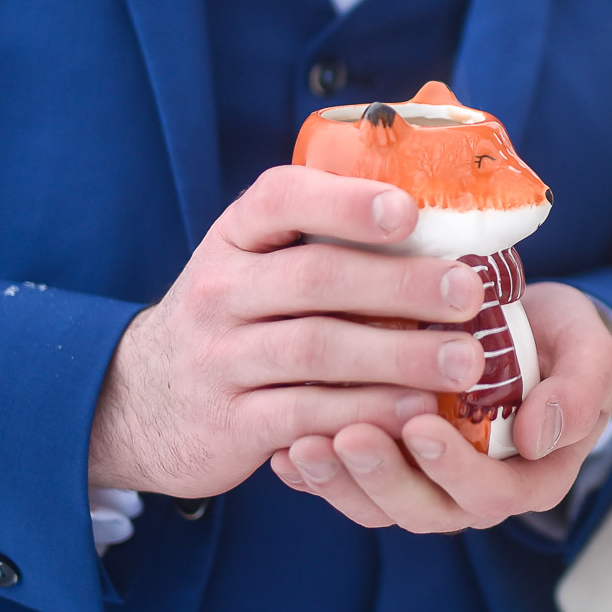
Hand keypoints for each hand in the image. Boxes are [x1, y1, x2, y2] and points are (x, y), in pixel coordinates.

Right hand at [88, 166, 492, 498]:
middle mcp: (221, 290)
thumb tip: (444, 186)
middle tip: (470, 292)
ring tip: (465, 361)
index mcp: (236, 237)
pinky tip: (417, 412)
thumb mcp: (255, 264)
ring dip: (397, 354)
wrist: (141, 404)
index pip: (281, 197)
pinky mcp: (229, 424)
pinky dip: (365, 413)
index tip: (409, 211)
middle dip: (400, 282)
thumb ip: (325, 232)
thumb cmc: (237, 320)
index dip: (345, 202)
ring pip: (315, 349)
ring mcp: (220, 358)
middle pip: (315, 276)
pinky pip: (304, 415)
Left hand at [267, 282, 611, 531]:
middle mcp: (475, 493)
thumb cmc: (562, 342)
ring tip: (301, 444)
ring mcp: (428, 486)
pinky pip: (346, 488)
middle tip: (348, 436)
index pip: (492, 493)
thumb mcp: (591, 354)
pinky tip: (282, 446)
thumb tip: (539, 436)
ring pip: (378, 506)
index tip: (421, 426)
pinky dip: (312, 475)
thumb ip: (579, 392)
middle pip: (426, 511)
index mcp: (531, 477)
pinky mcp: (388, 470)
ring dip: (337, 482)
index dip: (455, 468)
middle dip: (384, 479)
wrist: (528, 330)